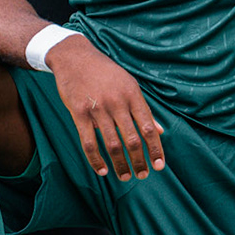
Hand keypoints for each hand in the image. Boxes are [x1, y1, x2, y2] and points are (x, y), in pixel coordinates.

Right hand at [46, 35, 165, 180]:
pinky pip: (89, 142)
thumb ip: (143, 109)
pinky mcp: (78, 113)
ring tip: (125, 177)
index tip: (160, 165)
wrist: (74, 57)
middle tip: (143, 175)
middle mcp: (117, 102)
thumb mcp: (129, 84)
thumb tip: (160, 130)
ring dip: (120, 164)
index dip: (155, 149)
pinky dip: (96, 159)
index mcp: (133, 95)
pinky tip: (103, 170)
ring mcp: (97, 108)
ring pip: (112, 144)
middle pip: (132, 139)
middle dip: (139, 161)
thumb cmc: (105, 73)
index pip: (148, 127)